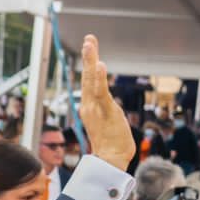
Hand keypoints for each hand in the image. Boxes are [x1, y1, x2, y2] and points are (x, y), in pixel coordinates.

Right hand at [77, 35, 134, 170]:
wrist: (111, 160)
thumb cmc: (112, 143)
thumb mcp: (108, 121)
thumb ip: (106, 109)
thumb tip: (107, 104)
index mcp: (89, 107)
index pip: (88, 81)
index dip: (89, 63)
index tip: (90, 46)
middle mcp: (88, 105)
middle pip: (87, 76)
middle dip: (88, 56)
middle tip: (89, 39)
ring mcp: (95, 108)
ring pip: (91, 80)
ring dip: (91, 61)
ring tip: (90, 44)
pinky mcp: (105, 111)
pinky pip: (102, 92)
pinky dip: (99, 78)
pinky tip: (99, 65)